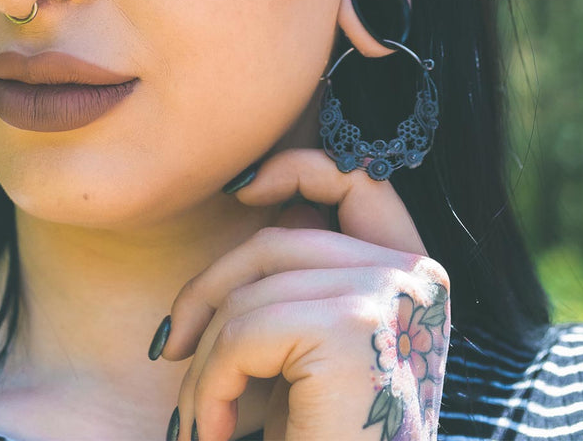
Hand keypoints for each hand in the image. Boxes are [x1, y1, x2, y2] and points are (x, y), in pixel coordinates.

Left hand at [158, 149, 449, 440]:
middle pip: (279, 242)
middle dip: (208, 292)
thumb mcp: (310, 352)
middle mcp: (416, 279)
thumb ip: (299, 281)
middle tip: (166, 347)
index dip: (300, 168)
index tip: (243, 189)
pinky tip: (211, 430)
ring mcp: (389, 296)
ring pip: (252, 291)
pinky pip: (244, 330)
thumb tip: (244, 194)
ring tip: (199, 420)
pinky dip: (209, 385)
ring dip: (204, 362)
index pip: (361, 183)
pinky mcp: (352, 328)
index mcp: (413, 279)